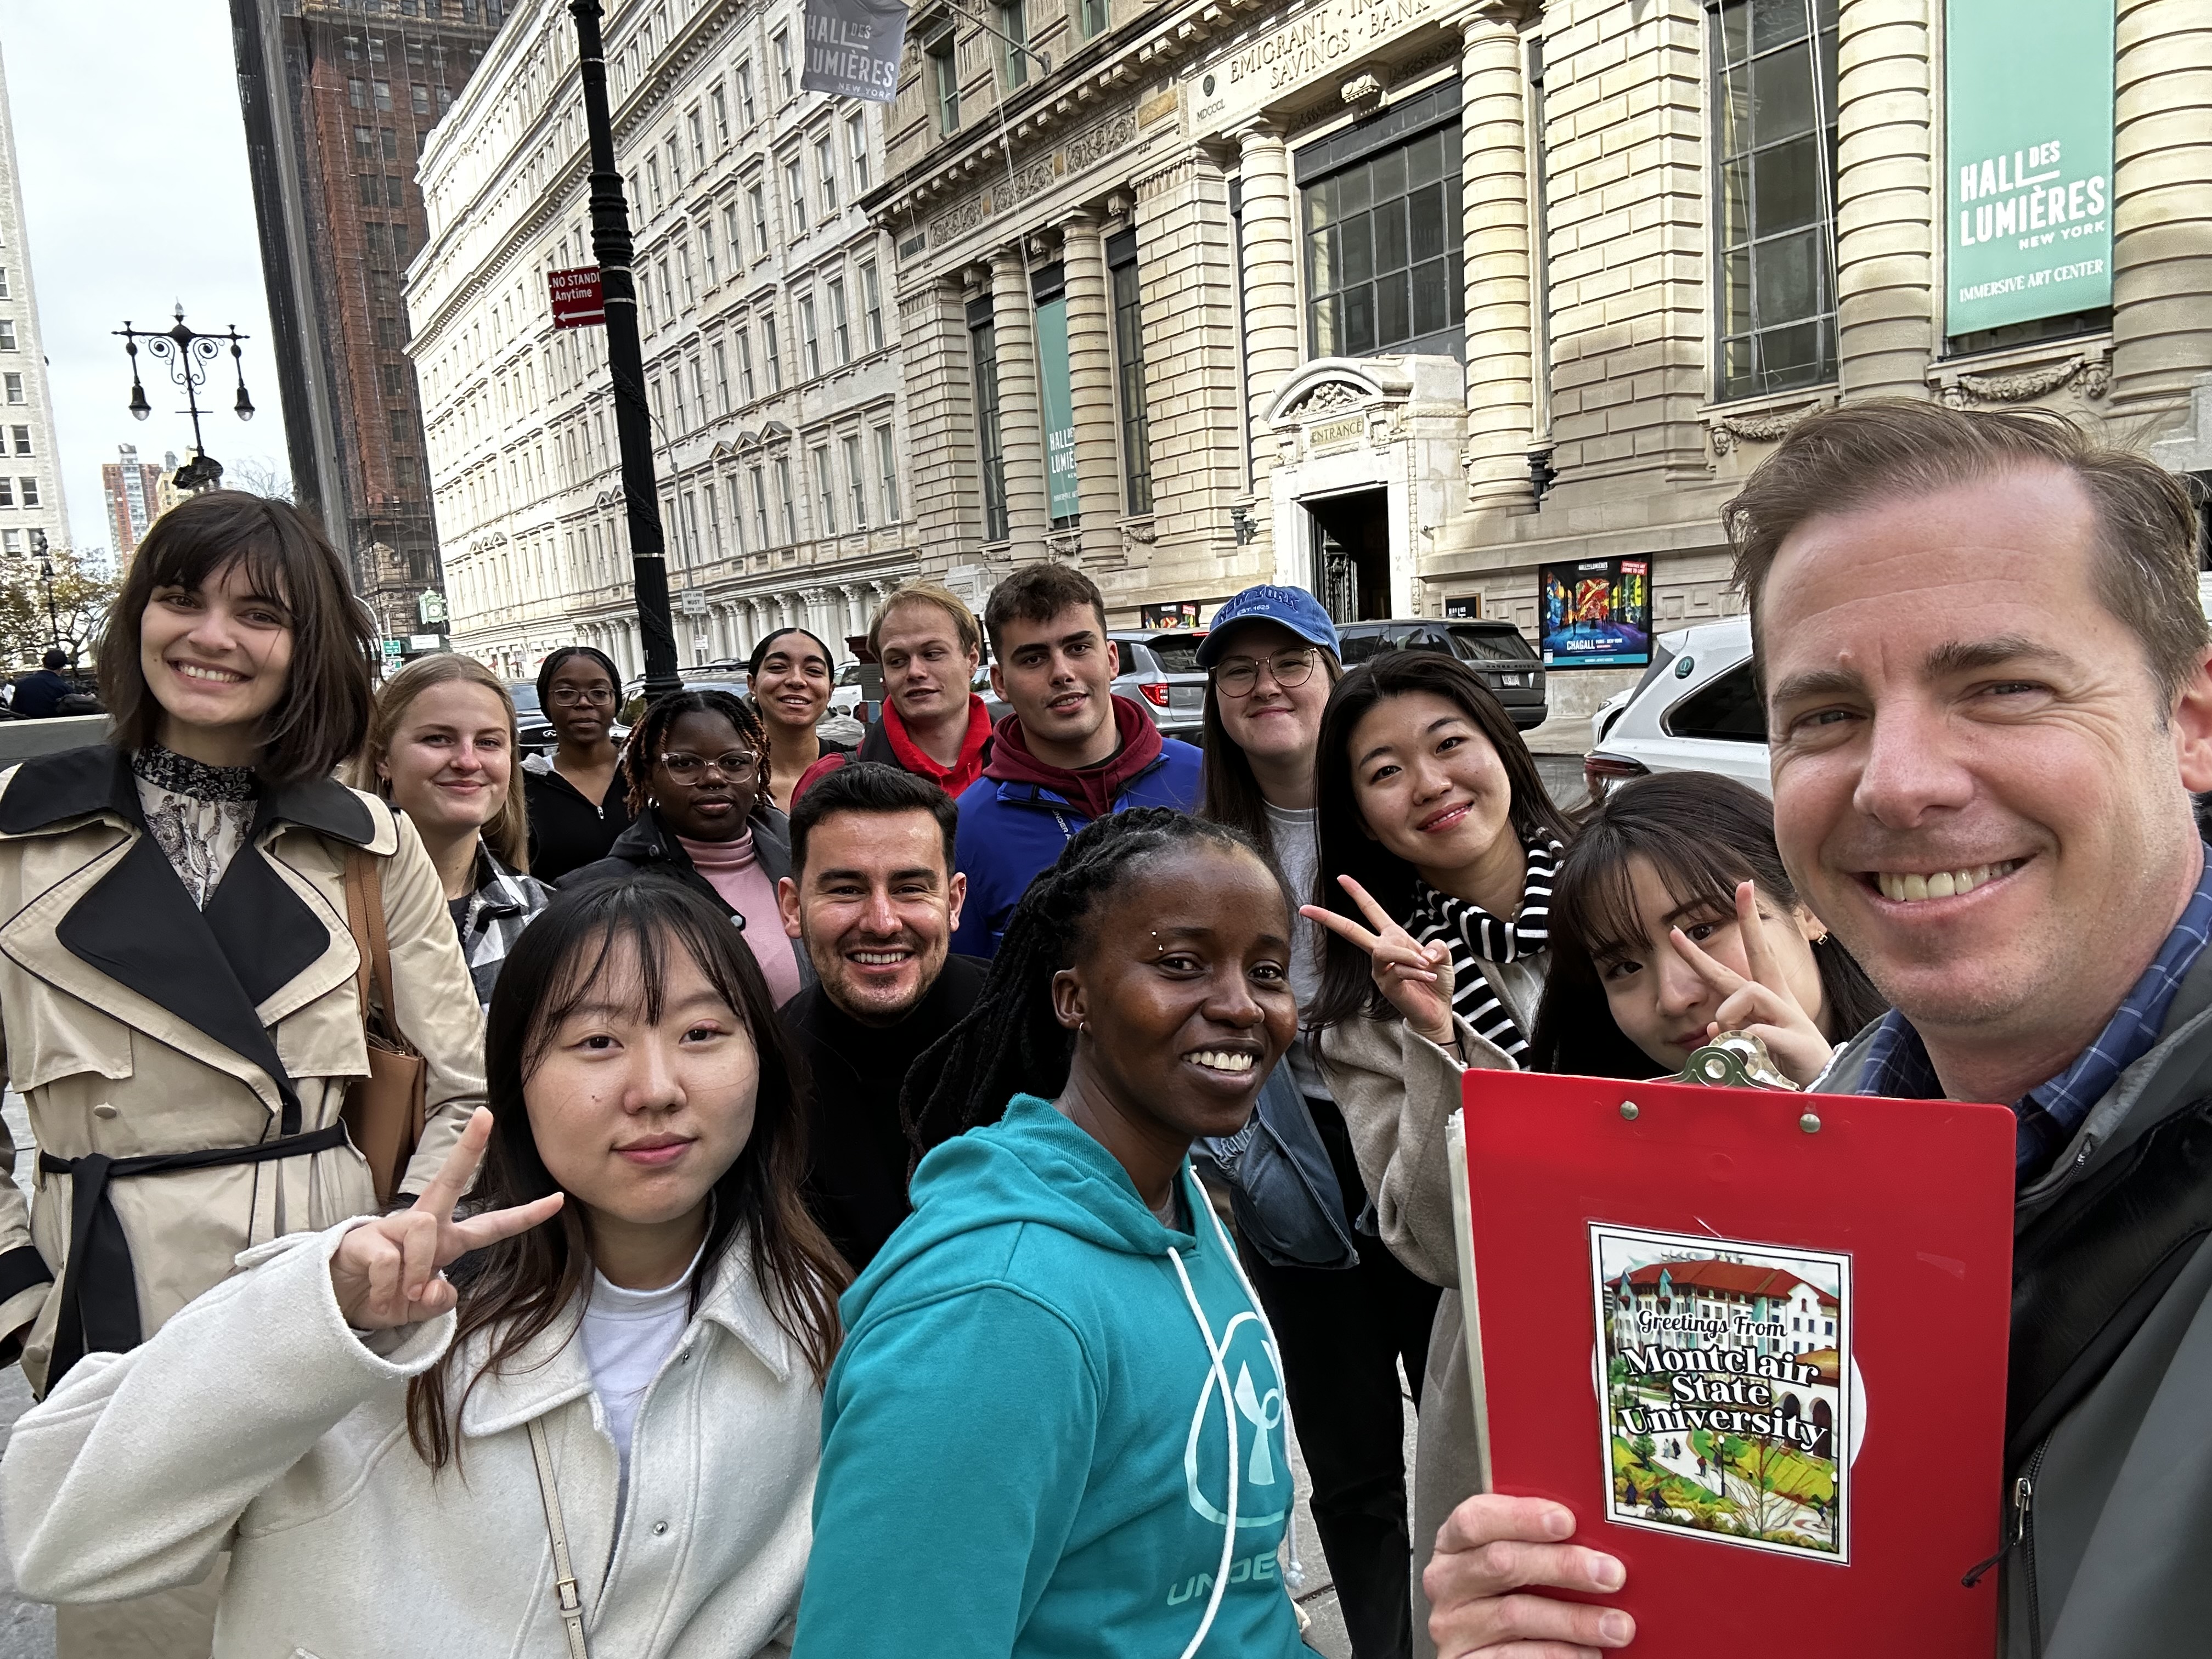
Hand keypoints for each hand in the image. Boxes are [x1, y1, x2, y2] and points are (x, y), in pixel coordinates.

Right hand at [330, 1109, 564, 1329]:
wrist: (339, 1306)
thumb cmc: (389, 1296)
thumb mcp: (422, 1309)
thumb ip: (439, 1302)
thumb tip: (434, 1289)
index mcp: (447, 1240)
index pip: (492, 1226)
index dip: (525, 1216)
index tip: (558, 1198)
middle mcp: (424, 1224)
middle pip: (449, 1179)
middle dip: (468, 1148)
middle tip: (484, 1115)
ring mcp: (393, 1227)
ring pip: (423, 1230)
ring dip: (417, 1272)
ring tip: (404, 1296)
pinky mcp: (365, 1238)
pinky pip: (389, 1261)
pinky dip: (388, 1288)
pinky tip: (378, 1295)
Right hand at [1302, 875, 1456, 1047]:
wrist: (1437, 1012)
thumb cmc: (1437, 982)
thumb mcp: (1443, 956)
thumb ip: (1437, 946)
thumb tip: (1425, 953)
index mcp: (1393, 938)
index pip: (1372, 911)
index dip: (1358, 893)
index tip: (1341, 877)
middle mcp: (1381, 952)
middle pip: (1351, 931)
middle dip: (1328, 918)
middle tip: (1305, 908)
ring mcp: (1379, 970)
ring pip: (1384, 950)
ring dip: (1408, 955)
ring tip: (1428, 965)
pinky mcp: (1385, 986)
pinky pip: (1399, 969)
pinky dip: (1419, 971)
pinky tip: (1430, 977)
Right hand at [1424, 1494, 1631, 1657]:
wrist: (1487, 1650)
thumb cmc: (1504, 1595)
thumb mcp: (1510, 1561)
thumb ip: (1536, 1543)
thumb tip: (1595, 1533)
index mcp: (1454, 1544)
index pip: (1475, 1519)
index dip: (1520, 1517)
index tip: (1567, 1520)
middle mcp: (1446, 1582)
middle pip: (1500, 1563)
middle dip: (1562, 1566)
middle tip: (1610, 1573)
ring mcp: (1452, 1626)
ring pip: (1514, 1615)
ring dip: (1573, 1619)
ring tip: (1616, 1625)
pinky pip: (1513, 1658)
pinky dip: (1558, 1654)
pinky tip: (1588, 1652)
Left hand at [1667, 881, 1832, 1086]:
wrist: (1825, 1085)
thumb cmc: (1787, 1059)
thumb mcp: (1754, 1040)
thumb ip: (1731, 1029)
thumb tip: (1710, 1026)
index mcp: (1768, 995)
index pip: (1755, 951)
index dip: (1746, 920)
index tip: (1741, 886)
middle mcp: (1779, 999)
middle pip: (1757, 955)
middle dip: (1745, 922)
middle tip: (1726, 902)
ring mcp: (1790, 1017)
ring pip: (1750, 992)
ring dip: (1728, 1010)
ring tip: (1724, 1031)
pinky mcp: (1797, 1041)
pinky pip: (1763, 1031)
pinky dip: (1748, 1037)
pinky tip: (1749, 1047)